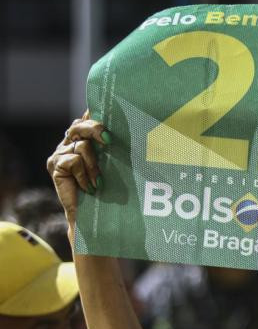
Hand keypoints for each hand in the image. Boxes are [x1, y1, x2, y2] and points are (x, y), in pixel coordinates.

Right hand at [46, 114, 106, 243]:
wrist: (92, 217)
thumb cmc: (108, 191)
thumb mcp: (115, 166)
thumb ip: (115, 150)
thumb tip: (130, 131)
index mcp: (83, 140)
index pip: (86, 120)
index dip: (93, 114)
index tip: (106, 111)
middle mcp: (69, 143)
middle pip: (80, 126)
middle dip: (95, 129)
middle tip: (109, 140)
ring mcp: (60, 154)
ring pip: (81, 146)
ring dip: (94, 164)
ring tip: (100, 181)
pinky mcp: (55, 166)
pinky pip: (72, 161)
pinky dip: (84, 174)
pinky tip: (90, 187)